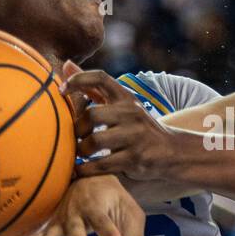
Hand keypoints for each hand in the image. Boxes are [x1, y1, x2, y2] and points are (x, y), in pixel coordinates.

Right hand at [19, 174, 149, 235]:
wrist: (89, 178)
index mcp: (97, 203)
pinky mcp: (51, 226)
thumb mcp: (129, 213)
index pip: (104, 220)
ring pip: (52, 232)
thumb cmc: (113, 199)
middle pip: (75, 225)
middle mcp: (76, 210)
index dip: (111, 233)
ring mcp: (60, 218)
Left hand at [62, 67, 184, 182]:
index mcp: (126, 98)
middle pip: (93, 115)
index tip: (61, 90)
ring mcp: (135, 136)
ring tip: (77, 154)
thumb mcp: (121, 105)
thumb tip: (66, 65)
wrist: (173, 151)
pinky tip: (79, 170)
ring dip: (80, 150)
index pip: (101, 78)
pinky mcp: (135, 159)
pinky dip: (85, 169)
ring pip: (95, 141)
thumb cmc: (137, 127)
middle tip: (73, 137)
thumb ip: (93, 88)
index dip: (78, 79)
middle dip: (77, 129)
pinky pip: (101, 165)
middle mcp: (132, 113)